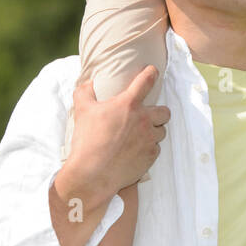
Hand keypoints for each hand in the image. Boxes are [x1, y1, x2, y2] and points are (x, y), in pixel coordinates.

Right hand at [59, 66, 170, 205]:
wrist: (93, 174)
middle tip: (146, 116)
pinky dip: (149, 149)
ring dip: (154, 132)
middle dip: (158, 112)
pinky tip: (137, 152)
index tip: (153, 71)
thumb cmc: (87, 140)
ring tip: (140, 136)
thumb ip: (85, 92)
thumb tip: (89, 83)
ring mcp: (149, 139)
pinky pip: (156, 149)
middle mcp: (144, 120)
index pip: (146, 81)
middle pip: (164, 111)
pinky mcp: (150, 156)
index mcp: (128, 104)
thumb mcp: (82, 110)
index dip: (151, 73)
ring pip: (161, 131)